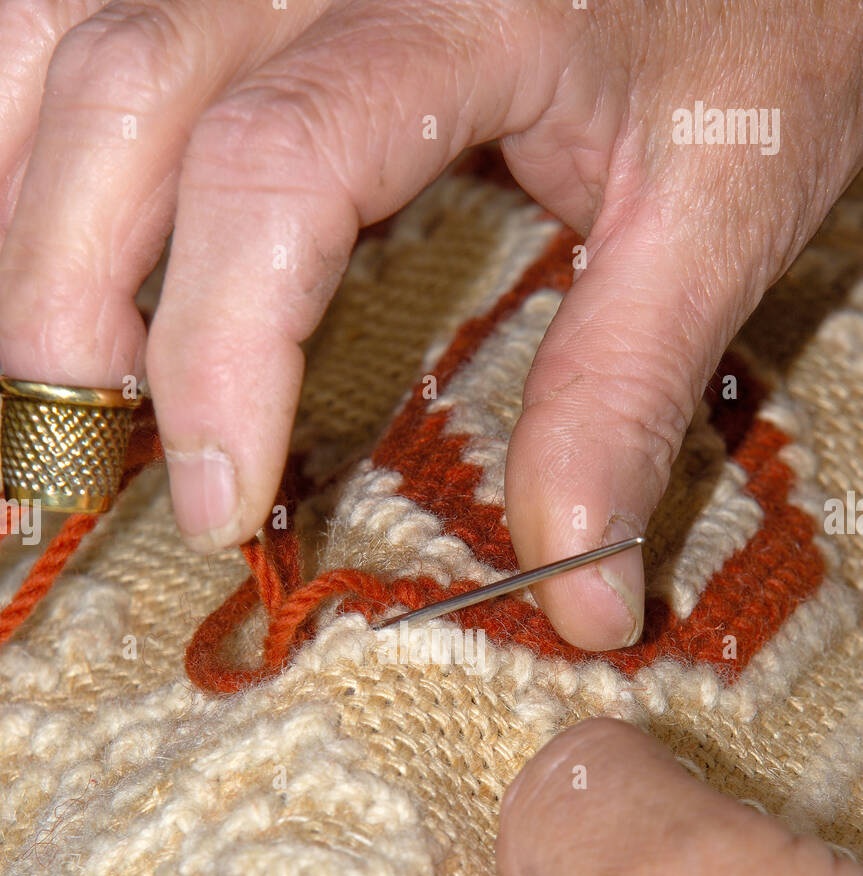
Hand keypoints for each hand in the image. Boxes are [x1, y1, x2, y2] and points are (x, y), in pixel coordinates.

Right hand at [0, 1, 860, 648]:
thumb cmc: (746, 38)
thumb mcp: (713, 215)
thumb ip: (625, 396)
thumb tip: (585, 602)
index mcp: (466, 4)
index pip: (277, 168)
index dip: (220, 351)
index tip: (224, 505)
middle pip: (119, 94)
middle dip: (64, 305)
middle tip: (73, 475)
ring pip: (51, 36)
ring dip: (19, 217)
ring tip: (40, 380)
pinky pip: (63, 13)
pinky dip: (26, 137)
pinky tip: (44, 238)